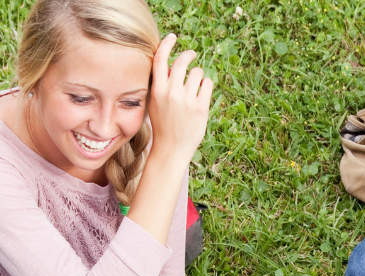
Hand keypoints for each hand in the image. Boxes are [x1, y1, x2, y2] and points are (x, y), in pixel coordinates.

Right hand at [146, 34, 212, 166]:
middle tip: (192, 54)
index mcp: (158, 90)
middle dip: (188, 55)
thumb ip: (161, 85)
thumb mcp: (156, 104)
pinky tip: (203, 93)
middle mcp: (172, 93)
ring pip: (197, 72)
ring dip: (198, 75)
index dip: (167, 44)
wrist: (172, 150)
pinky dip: (206, 85)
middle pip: (182, 61)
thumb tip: (171, 66)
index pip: (160, 59)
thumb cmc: (164, 126)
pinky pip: (208, 84)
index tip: (173, 37)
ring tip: (195, 86)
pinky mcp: (201, 108)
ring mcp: (187, 100)